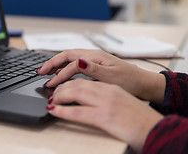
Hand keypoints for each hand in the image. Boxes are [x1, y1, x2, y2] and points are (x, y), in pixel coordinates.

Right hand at [37, 49, 164, 104]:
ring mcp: (93, 60)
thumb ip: (92, 69)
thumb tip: (77, 61)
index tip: (50, 84)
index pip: (71, 63)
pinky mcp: (94, 65)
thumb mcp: (111, 76)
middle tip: (39, 72)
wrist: (143, 83)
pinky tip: (61, 75)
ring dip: (57, 65)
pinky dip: (64, 68)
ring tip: (46, 73)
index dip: (59, 73)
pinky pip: (75, 64)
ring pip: (69, 59)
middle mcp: (92, 55)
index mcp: (95, 56)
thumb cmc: (129, 81)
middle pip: (66, 56)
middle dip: (51, 63)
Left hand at [47, 79, 163, 152]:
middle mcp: (107, 91)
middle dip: (60, 86)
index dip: (67, 80)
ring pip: (74, 92)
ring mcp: (105, 102)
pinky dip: (62, 110)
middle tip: (50, 92)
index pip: (83, 78)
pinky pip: (77, 112)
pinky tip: (53, 109)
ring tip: (50, 99)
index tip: (58, 85)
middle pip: (76, 83)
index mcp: (110, 87)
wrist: (157, 128)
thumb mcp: (120, 100)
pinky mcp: (104, 116)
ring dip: (58, 95)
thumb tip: (87, 95)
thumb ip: (104, 95)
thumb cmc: (139, 118)